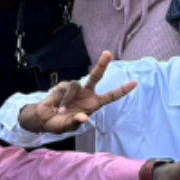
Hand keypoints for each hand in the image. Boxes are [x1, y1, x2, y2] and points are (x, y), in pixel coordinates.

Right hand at [21, 51, 137, 133]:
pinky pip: (65, 88)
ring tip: (61, 111)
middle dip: (102, 64)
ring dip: (68, 100)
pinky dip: (62, 99)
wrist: (44, 119)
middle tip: (107, 53)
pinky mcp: (63, 86)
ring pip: (75, 85)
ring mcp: (75, 88)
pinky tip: (57, 107)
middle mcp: (86, 93)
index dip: (122, 90)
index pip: (110, 96)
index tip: (135, 83)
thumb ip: (76, 122)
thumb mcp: (68, 126)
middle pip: (96, 76)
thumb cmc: (60, 123)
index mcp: (93, 104)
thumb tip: (84, 117)